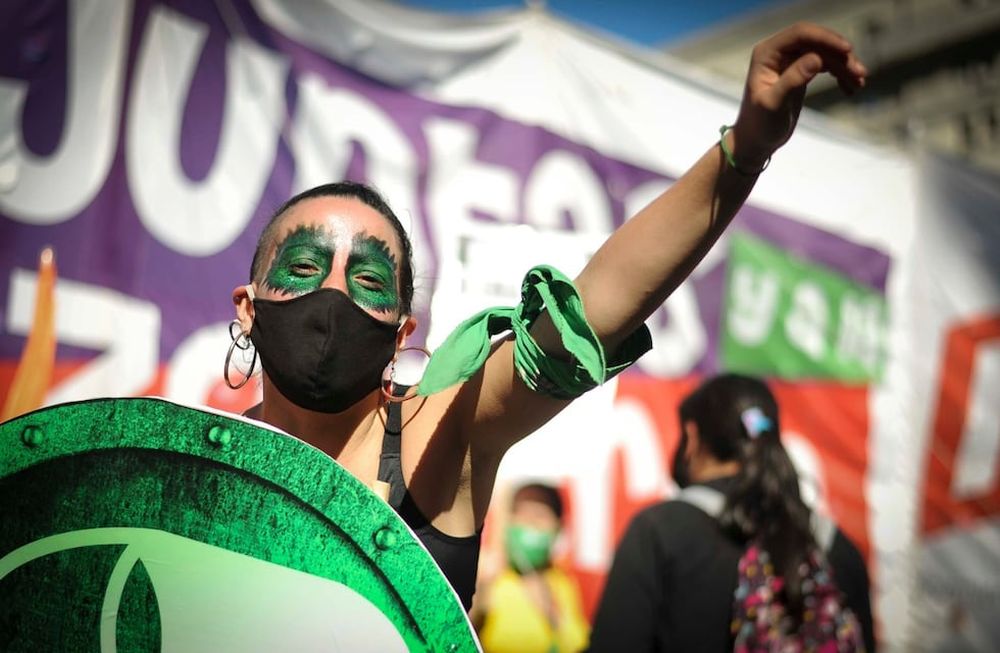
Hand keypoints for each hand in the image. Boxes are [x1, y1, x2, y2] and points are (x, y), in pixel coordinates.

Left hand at [730, 22, 866, 166]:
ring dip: (845, 65)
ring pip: (825, 53)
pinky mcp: (801, 71)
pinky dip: (841, 74)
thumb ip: (793, 80)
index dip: (826, 38)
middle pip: (817, 42)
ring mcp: (791, 60)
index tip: (848, 50)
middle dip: (840, 55)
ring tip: (859, 83)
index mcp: (767, 54)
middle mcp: (778, 52)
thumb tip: (816, 59)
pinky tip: (851, 88)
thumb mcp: (774, 104)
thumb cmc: (759, 125)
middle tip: (860, 73)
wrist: (756, 141)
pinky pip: (826, 64)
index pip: (800, 34)